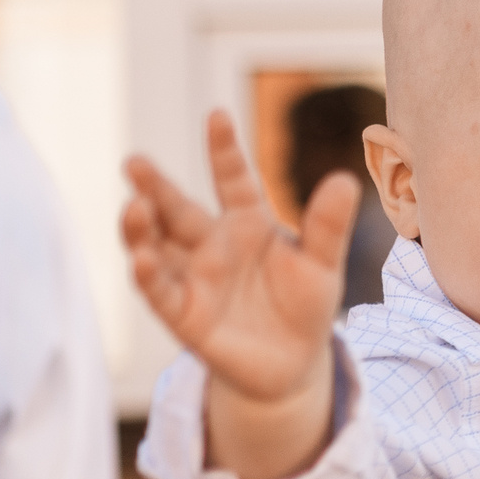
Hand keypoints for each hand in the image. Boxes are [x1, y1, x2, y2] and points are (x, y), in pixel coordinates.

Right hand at [122, 108, 360, 405]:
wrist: (294, 363)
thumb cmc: (305, 304)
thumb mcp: (322, 266)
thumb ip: (327, 227)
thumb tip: (344, 179)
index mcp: (247, 222)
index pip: (232, 180)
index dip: (224, 150)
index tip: (217, 115)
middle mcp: (212, 244)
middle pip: (177, 209)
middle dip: (155, 186)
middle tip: (135, 162)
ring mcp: (193, 277)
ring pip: (156, 246)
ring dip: (141, 228)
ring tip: (135, 206)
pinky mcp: (183, 315)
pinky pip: (160, 292)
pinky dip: (149, 275)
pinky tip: (141, 259)